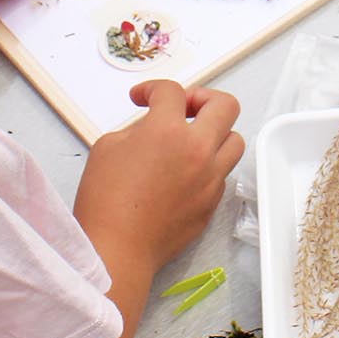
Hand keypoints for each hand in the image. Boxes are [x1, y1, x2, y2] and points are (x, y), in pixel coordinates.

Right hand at [73, 82, 243, 278]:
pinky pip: (222, 173)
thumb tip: (153, 127)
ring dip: (215, 133)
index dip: (152, 89)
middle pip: (225, 106)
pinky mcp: (212, 203)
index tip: (142, 99)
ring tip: (192, 141)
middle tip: (183, 108)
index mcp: (167, 131)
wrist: (117, 248)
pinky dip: (209, 165)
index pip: (172, 92)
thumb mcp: (109, 146)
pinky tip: (185, 173)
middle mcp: (198, 150)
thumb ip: (139, 127)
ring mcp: (210, 178)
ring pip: (235, 141)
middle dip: (203, 98)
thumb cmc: (104, 199)